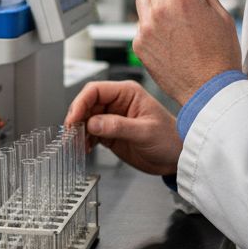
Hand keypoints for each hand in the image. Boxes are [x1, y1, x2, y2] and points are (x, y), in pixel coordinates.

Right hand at [64, 80, 181, 175]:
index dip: (81, 102)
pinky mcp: (110, 133)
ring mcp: (112, 118)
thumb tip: (93, 123)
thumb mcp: (145, 132)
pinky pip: (90, 133)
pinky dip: (84, 140)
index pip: (95, 90)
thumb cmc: (169, 139)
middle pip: (87, 104)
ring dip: (78, 131)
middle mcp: (117, 103)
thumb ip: (118, 126)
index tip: (74, 118)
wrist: (176, 158)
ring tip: (75, 144)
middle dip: (76, 118)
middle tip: (70, 134)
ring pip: (86, 119)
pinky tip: (84, 148)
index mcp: (127, 93)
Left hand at [133, 0, 240, 104]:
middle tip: (180, 2)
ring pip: (143, 0)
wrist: (208, 89)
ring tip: (170, 18)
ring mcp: (147, 27)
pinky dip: (150, 26)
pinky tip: (167, 38)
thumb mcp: (222, 17)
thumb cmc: (220, 57)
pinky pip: (140, 24)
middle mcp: (161, 9)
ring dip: (155, 3)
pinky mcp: (139, 44)